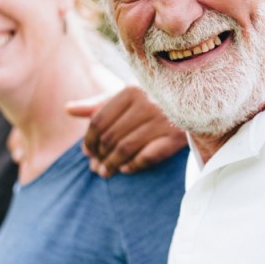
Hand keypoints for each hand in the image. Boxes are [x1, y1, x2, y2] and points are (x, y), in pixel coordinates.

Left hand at [69, 86, 187, 177]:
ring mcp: (162, 120)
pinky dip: (133, 165)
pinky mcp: (175, 137)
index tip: (86, 152)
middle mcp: (147, 103)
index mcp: (131, 91)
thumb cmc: (156, 101)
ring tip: (105, 172)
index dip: (88, 140)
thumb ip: (99, 104)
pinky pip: (147, 156)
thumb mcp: (128, 97)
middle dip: (99, 156)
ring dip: (112, 164)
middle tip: (95, 167)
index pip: (98, 121)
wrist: (196, 106)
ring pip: (125, 149)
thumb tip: (68, 109)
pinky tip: (125, 169)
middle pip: (110, 137)